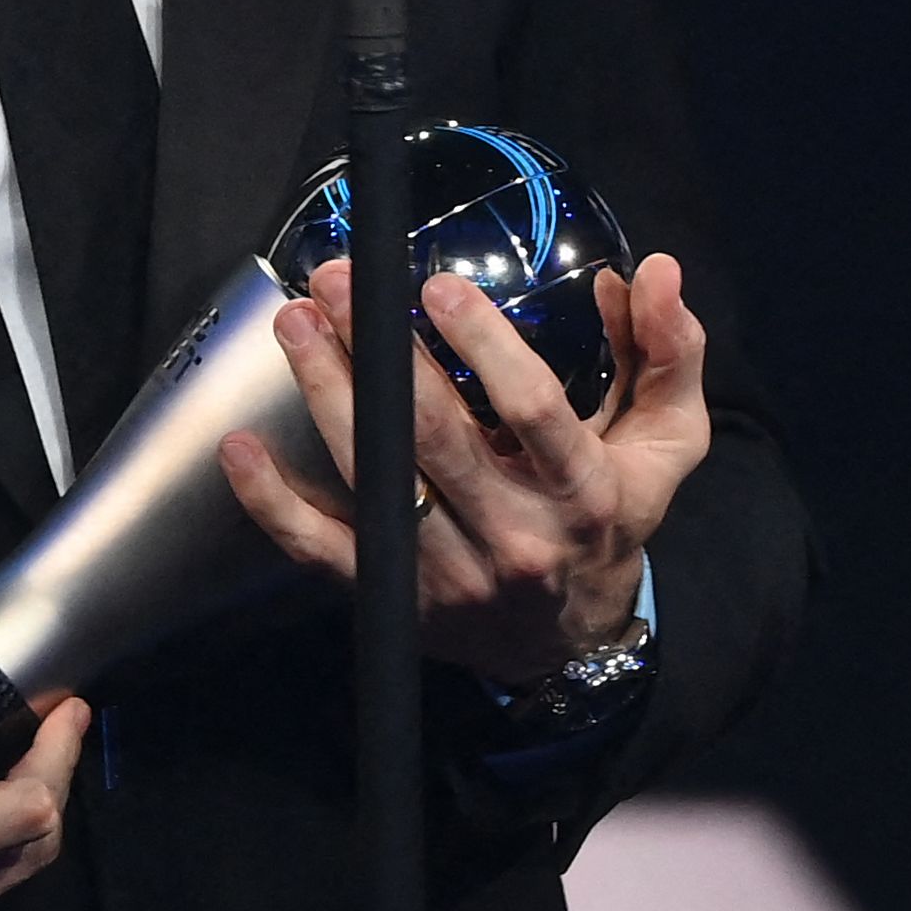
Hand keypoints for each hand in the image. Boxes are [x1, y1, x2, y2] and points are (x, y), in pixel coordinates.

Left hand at [218, 250, 711, 686]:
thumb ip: (669, 352)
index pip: (535, 414)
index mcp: (582, 493)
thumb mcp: (666, 440)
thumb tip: (657, 271)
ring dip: (327, 396)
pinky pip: (321, 551)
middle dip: (380, 353)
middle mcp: (514, 537)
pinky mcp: (390, 597)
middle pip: (436, 439)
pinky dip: (274, 502)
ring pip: (377, 482)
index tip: (437, 288)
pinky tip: (241, 447)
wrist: (571, 639)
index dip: (487, 348)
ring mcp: (445, 574)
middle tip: (339, 280)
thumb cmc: (612, 515)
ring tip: (296, 323)